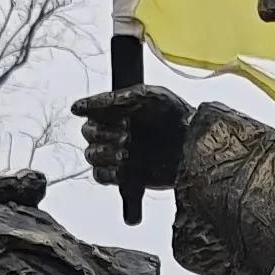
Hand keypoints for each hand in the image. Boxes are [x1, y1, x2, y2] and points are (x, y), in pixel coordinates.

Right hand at [73, 84, 190, 192]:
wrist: (195, 144)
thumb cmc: (176, 116)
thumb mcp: (146, 97)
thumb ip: (112, 100)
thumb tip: (79, 107)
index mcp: (117, 111)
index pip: (90, 112)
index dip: (92, 112)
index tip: (98, 114)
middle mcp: (114, 132)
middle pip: (88, 134)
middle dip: (104, 134)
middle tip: (126, 135)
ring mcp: (118, 155)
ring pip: (92, 156)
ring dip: (105, 154)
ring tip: (127, 152)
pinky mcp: (124, 176)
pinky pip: (101, 176)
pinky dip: (109, 173)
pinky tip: (124, 167)